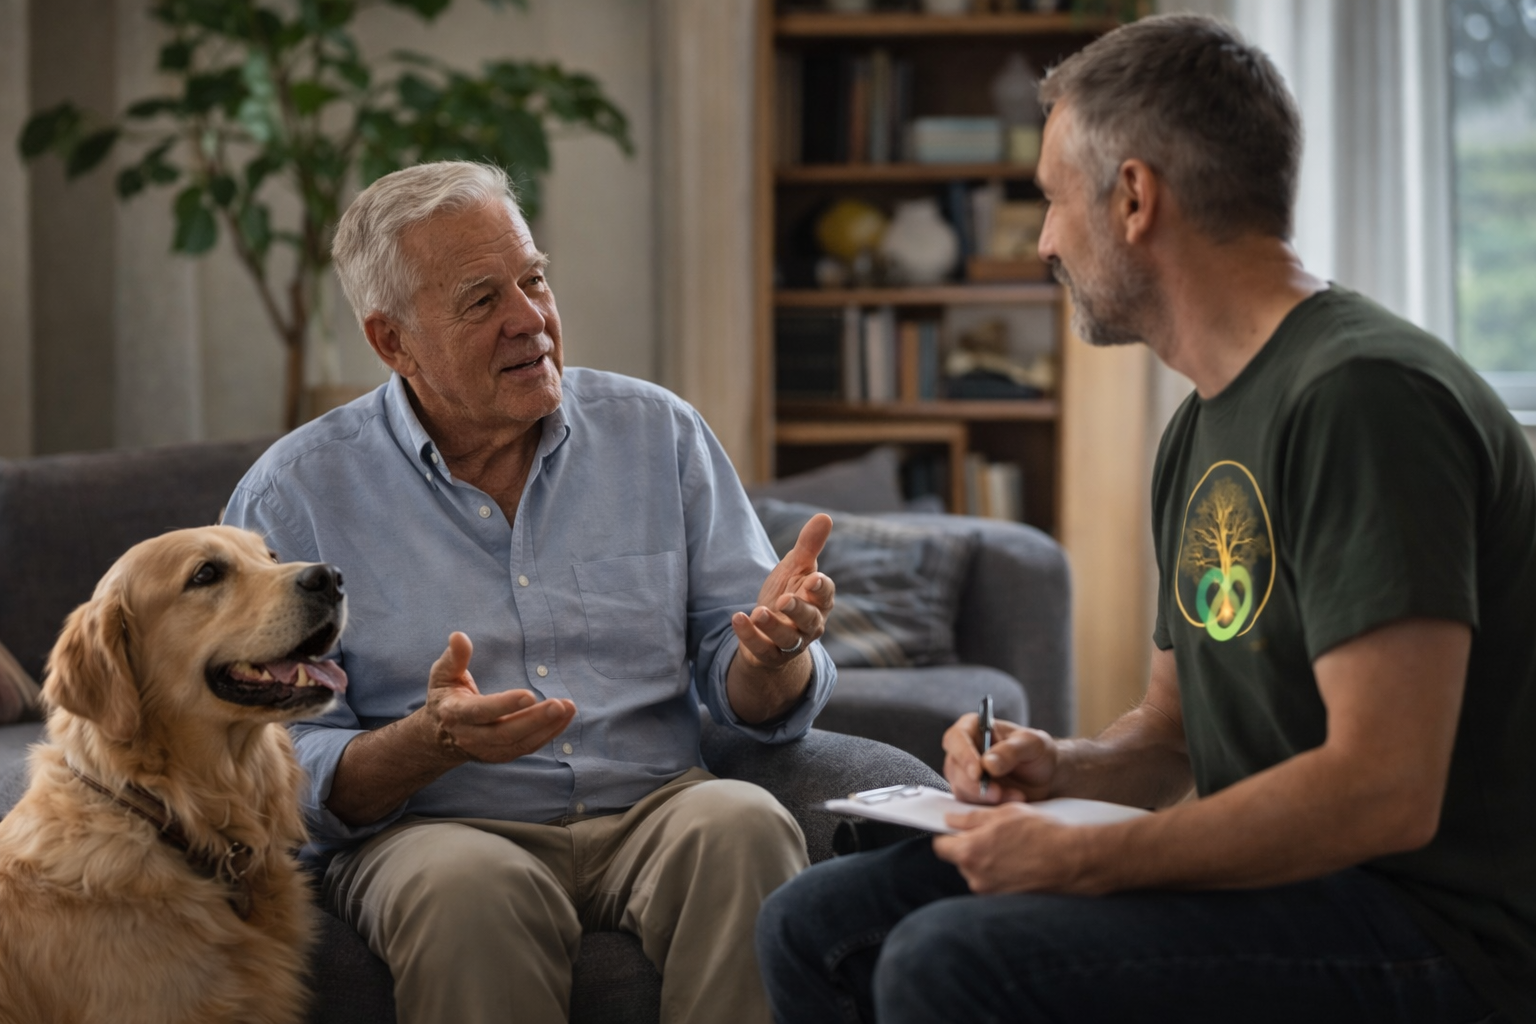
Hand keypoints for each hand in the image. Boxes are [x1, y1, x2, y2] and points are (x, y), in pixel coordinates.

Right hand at [425, 632, 575, 763]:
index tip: (529, 694)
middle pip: (506, 732)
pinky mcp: (503, 754)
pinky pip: (528, 747)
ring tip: (568, 707)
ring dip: (547, 727)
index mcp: (456, 714)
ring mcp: (488, 749)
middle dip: (534, 719)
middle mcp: (472, 736)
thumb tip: (459, 636)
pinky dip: (549, 733)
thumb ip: (454, 658)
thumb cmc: (445, 698)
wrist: (440, 737)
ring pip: (521, 742)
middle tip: (559, 705)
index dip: (505, 705)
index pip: (482, 711)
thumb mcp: (443, 676)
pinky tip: (565, 717)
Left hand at [731, 513, 836, 669]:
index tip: (812, 578)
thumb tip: (824, 517)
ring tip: (758, 612)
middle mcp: (810, 625)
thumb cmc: (789, 593)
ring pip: (787, 638)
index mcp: (820, 602)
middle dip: (799, 610)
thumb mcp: (796, 569)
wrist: (770, 631)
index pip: (825, 595)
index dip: (820, 588)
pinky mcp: (769, 654)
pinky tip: (737, 618)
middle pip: (809, 620)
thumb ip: (809, 546)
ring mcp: (791, 642)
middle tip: (785, 599)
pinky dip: (749, 635)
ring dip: (773, 626)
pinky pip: (761, 648)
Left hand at [933, 803, 1092, 893]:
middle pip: (960, 860)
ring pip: (978, 872)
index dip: (948, 836)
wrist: (1073, 861)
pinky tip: (1019, 863)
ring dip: (987, 861)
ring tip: (1012, 849)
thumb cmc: (1042, 834)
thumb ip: (971, 818)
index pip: (941, 846)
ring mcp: (991, 892)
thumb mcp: (1004, 814)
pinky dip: (1001, 874)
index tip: (957, 830)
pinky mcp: (1005, 901)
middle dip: (971, 848)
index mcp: (970, 852)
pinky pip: (994, 883)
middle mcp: (976, 877)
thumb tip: (951, 819)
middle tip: (994, 836)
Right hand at [942, 714, 1059, 804]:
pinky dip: (991, 806)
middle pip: (954, 767)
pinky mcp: (970, 794)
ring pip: (961, 788)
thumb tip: (987, 763)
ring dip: (986, 797)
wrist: (1047, 777)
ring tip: (1017, 795)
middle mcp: (964, 750)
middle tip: (997, 793)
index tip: (977, 773)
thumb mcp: (1032, 744)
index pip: (956, 738)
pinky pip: (971, 803)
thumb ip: (1010, 751)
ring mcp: (964, 773)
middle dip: (975, 784)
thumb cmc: (1037, 752)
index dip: (963, 755)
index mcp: (973, 728)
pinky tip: (1013, 799)